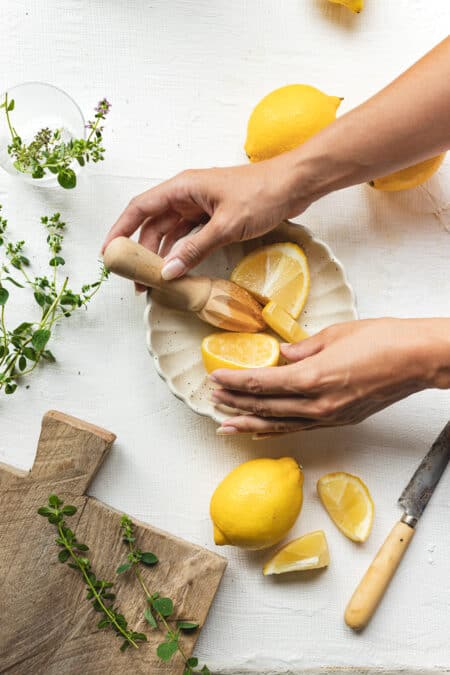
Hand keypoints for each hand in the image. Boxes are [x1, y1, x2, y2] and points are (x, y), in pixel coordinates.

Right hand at [102, 158, 310, 281]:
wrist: (296, 184)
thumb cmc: (263, 193)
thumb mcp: (226, 225)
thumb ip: (195, 249)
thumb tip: (168, 272)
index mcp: (182, 188)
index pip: (140, 208)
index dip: (120, 230)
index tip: (109, 254)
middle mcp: (187, 195)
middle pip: (153, 224)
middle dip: (142, 251)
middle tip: (136, 280)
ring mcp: (201, 206)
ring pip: (171, 232)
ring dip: (162, 255)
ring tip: (155, 281)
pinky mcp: (215, 217)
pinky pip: (190, 236)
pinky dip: (183, 253)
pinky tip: (179, 270)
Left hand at [210, 318, 449, 435]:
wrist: (418, 359)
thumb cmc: (383, 340)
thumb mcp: (336, 334)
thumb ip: (303, 348)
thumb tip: (282, 355)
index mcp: (313, 377)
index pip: (262, 382)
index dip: (235, 381)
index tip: (215, 377)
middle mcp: (317, 403)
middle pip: (265, 406)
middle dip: (235, 402)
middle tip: (211, 399)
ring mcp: (329, 416)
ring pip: (279, 424)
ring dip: (249, 423)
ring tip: (224, 425)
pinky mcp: (340, 420)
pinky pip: (300, 429)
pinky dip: (277, 430)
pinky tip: (261, 431)